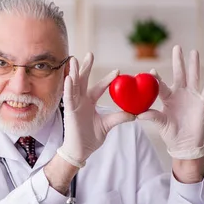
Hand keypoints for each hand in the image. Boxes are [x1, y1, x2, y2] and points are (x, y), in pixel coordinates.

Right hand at [56, 53, 135, 167]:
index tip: (118, 71)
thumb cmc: (90, 138)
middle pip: (83, 80)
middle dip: (85, 67)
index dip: (107, 79)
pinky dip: (68, 88)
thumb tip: (135, 113)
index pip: (99, 87)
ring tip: (75, 59)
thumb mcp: (108, 125)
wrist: (80, 151)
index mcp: (89, 102)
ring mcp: (74, 105)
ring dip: (74, 72)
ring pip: (73, 85)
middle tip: (90, 53)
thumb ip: (119, 117)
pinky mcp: (68, 111)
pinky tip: (68, 78)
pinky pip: (67, 98)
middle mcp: (81, 101)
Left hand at [137, 45, 203, 159]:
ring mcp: (192, 97)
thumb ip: (152, 117)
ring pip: (193, 77)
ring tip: (194, 51)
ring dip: (194, 65)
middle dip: (178, 60)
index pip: (161, 85)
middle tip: (176, 47)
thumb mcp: (160, 124)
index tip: (150, 71)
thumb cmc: (170, 133)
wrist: (184, 144)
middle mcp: (180, 94)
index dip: (156, 78)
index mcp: (167, 98)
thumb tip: (139, 114)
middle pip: (179, 74)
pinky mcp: (202, 103)